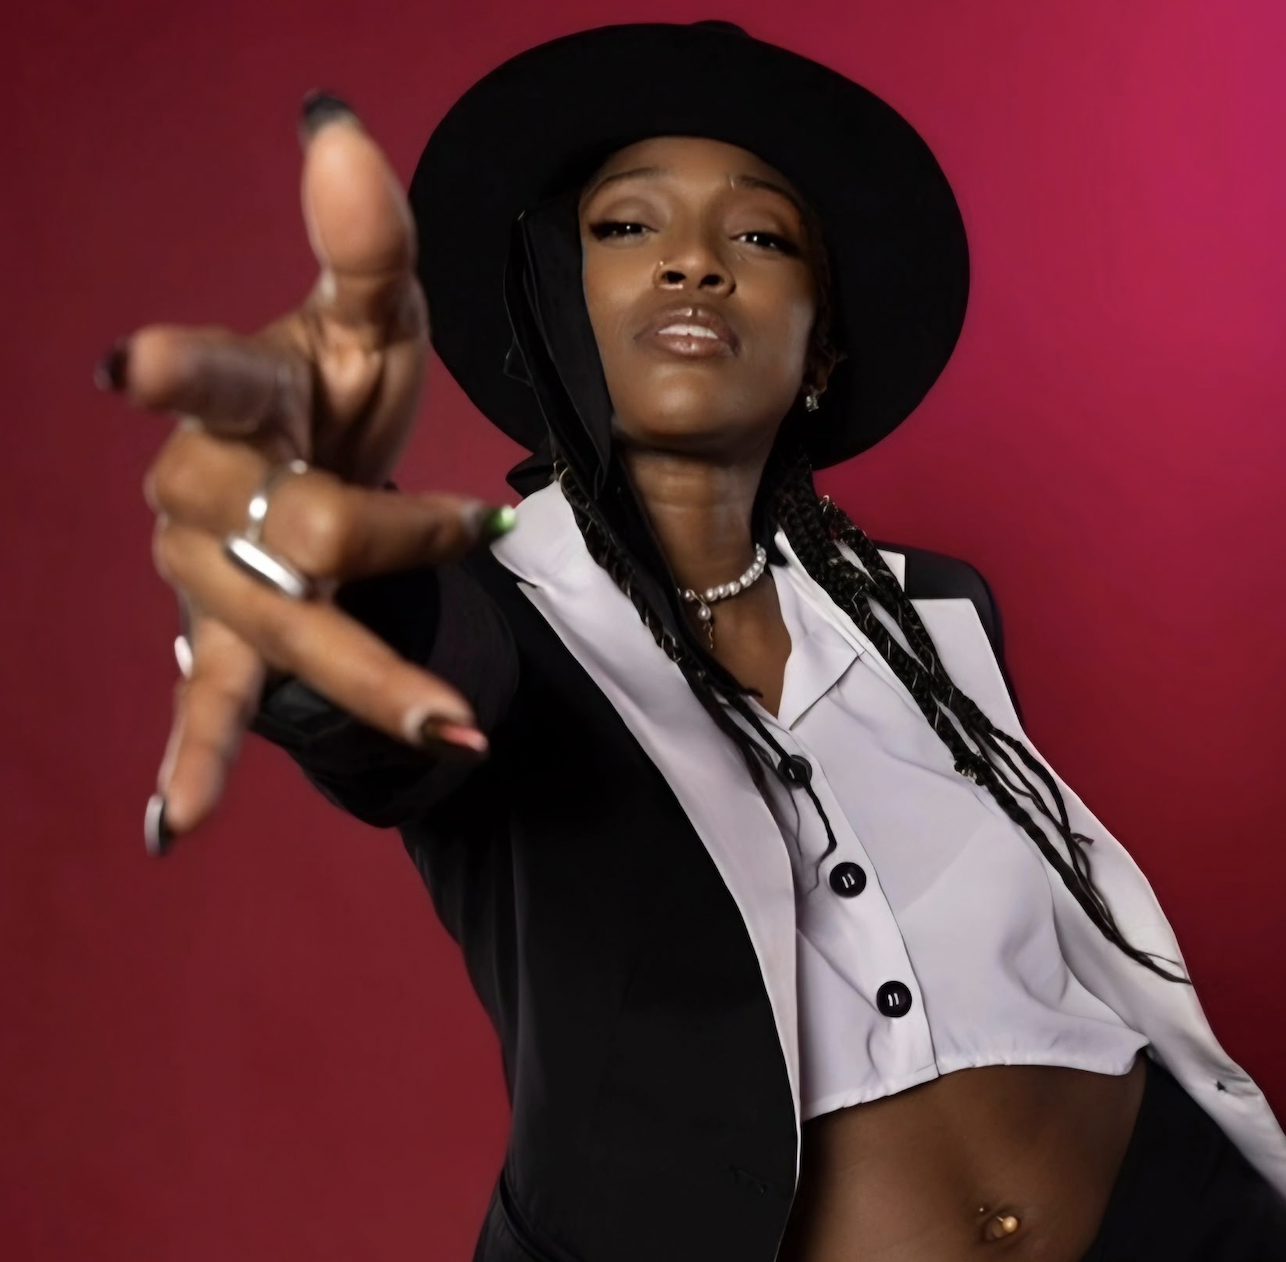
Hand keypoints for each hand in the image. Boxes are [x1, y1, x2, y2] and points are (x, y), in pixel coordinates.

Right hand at [99, 93, 510, 852]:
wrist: (308, 470)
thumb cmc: (338, 391)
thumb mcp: (369, 317)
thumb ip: (362, 241)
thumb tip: (339, 127)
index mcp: (245, 400)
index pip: (219, 380)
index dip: (181, 372)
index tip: (127, 366)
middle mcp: (205, 489)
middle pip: (308, 530)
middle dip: (400, 531)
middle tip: (481, 526)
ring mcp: (209, 576)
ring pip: (287, 632)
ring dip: (374, 676)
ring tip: (454, 727)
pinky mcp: (222, 637)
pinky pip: (208, 703)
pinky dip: (194, 764)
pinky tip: (172, 831)